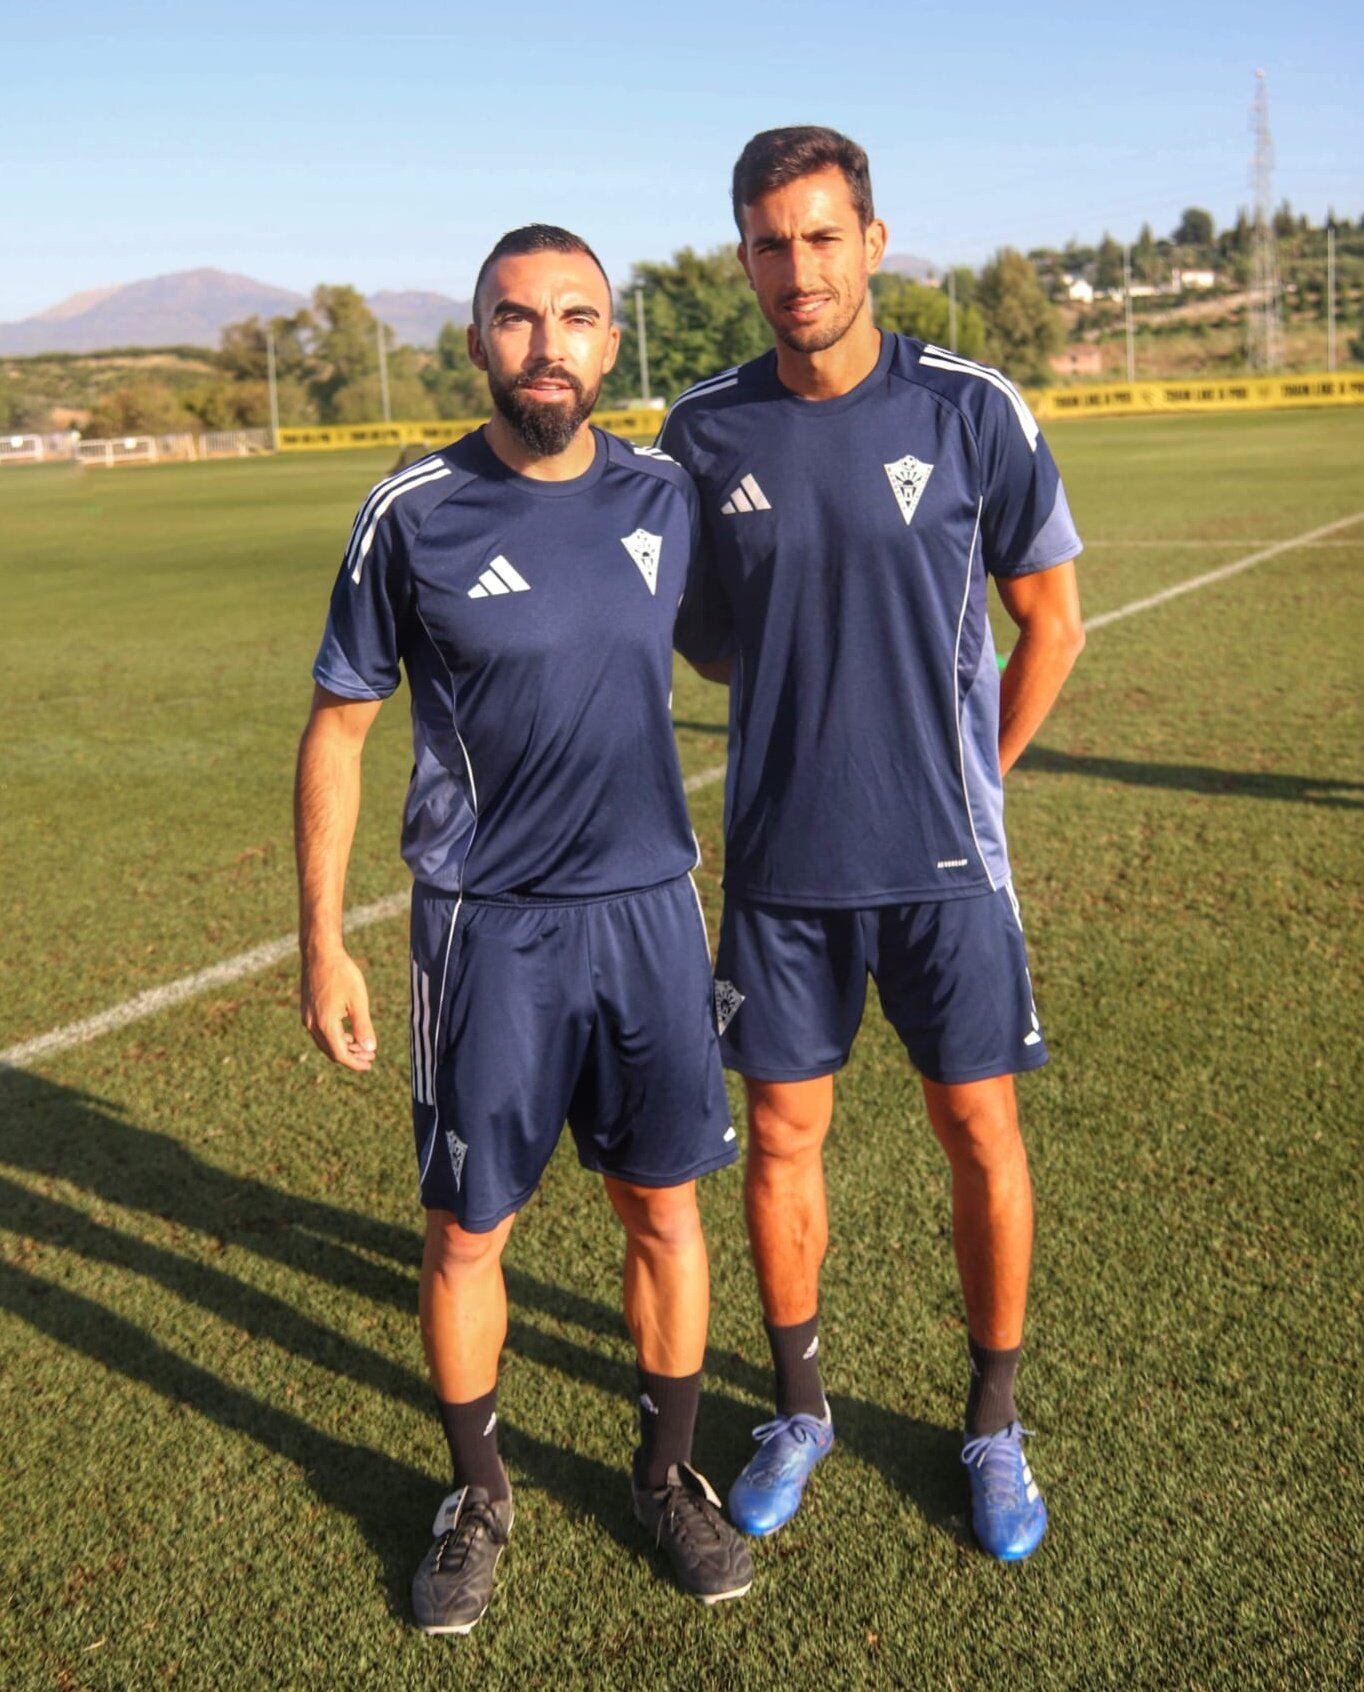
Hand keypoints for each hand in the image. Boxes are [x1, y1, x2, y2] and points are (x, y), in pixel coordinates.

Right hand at [300, 949, 376, 1071]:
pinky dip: (333, 1037)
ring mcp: (307, 1017)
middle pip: (331, 1051)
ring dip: (342, 1046)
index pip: (340, 1054)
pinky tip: (347, 1032)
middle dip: (351, 1056)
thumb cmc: (342, 973)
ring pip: (324, 1042)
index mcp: (325, 1024)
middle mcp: (312, 1024)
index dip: (355, 1062)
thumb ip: (363, 1026)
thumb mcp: (358, 1000)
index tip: (369, 1064)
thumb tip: (370, 1048)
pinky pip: (319, 1032)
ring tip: (361, 1045)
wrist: (320, 952)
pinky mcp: (307, 1010)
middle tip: (370, 1055)